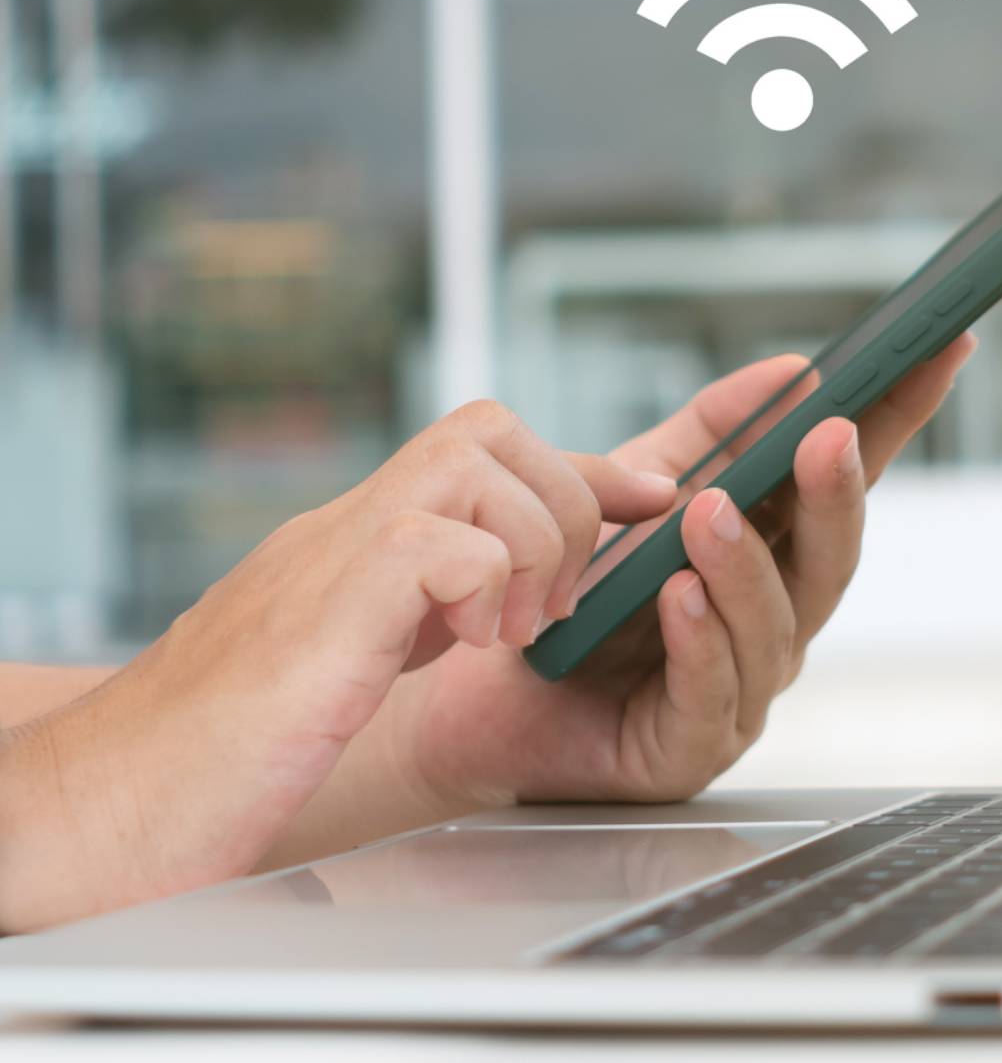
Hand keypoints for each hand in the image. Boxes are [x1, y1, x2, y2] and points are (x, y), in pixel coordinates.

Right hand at [0, 401, 674, 931]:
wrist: (119, 796)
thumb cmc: (233, 745)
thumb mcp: (359, 653)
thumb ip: (427, 605)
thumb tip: (500, 589)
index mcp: (368, 535)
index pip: (493, 449)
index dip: (590, 465)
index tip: (660, 491)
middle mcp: (352, 520)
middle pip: (496, 427)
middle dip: (564, 506)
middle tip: (549, 604)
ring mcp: (337, 547)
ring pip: (484, 462)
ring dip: (532, 548)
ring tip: (507, 633)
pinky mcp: (333, 597)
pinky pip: (450, 538)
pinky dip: (486, 587)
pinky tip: (463, 649)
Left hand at [357, 336, 972, 833]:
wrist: (472, 690)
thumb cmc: (567, 592)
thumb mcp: (635, 486)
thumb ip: (711, 431)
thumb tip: (795, 369)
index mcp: (774, 551)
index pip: (847, 479)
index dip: (899, 419)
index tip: (941, 350)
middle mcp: (774, 620)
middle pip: (831, 558)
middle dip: (837, 494)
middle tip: (832, 435)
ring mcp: (744, 689)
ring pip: (774, 627)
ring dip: (745, 566)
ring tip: (710, 513)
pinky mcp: (691, 747)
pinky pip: (710, 692)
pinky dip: (699, 640)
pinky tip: (678, 598)